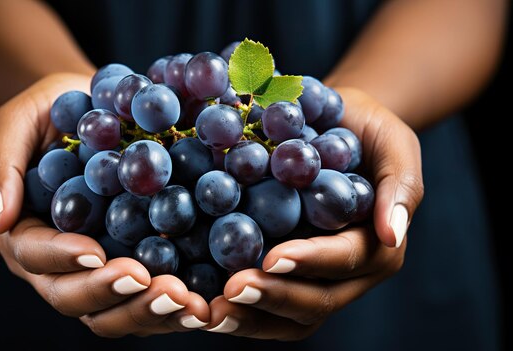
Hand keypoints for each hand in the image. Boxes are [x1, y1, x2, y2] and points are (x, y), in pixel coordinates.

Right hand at [0, 73, 208, 336]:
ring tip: (188, 304)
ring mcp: (102, 267)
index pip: (36, 257)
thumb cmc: (51, 112)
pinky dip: (176, 305)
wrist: (99, 108)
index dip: (64, 259)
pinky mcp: (140, 262)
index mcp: (26, 233)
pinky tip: (207, 302)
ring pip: (116, 311)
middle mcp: (61, 263)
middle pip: (76, 298)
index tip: (96, 251)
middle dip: (114, 295)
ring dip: (150, 312)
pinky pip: (152, 296)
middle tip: (155, 286)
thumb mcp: (17, 123)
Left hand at [204, 87, 423, 339]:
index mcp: (376, 245)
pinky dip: (237, 308)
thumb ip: (399, 186)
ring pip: (288, 315)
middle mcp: (346, 273)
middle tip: (232, 290)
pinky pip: (263, 302)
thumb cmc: (367, 131)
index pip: (345, 260)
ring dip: (250, 316)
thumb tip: (393, 234)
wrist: (333, 127)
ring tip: (210, 312)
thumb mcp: (393, 144)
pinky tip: (203, 305)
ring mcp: (313, 277)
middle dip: (274, 297)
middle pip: (315, 301)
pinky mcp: (282, 272)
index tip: (273, 257)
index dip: (310, 261)